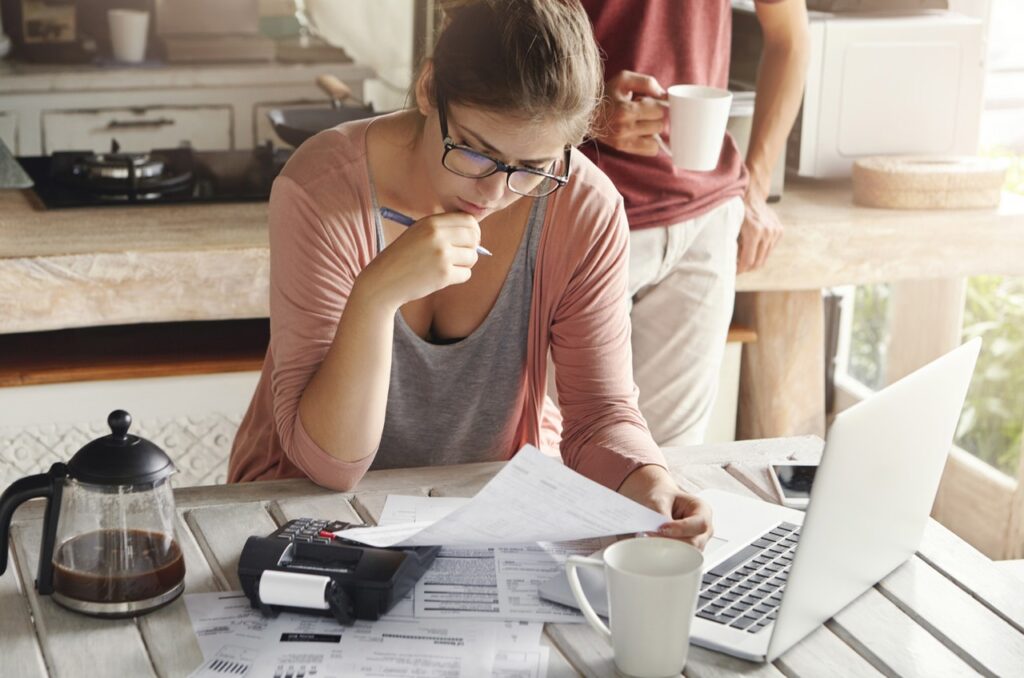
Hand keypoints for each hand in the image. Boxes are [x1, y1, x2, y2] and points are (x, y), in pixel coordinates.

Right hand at [357, 212, 480, 307]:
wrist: (384, 280)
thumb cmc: (402, 257)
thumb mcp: (418, 233)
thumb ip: (443, 229)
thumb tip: (475, 234)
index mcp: (431, 222)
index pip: (469, 221)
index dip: (474, 231)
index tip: (470, 240)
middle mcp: (438, 236)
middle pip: (474, 238)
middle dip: (472, 247)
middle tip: (462, 255)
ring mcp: (442, 255)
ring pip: (472, 257)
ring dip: (465, 264)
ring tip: (446, 267)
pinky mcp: (444, 275)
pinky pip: (466, 274)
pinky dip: (458, 277)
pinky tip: (442, 277)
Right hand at [594, 70, 666, 155]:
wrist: (586, 113)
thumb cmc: (607, 94)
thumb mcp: (624, 79)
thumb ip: (646, 82)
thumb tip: (664, 95)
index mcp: (625, 110)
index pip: (659, 110)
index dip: (656, 104)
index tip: (647, 102)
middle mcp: (624, 128)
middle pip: (659, 125)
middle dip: (655, 117)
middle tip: (643, 112)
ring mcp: (624, 141)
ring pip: (657, 138)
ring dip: (652, 130)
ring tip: (640, 122)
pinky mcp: (624, 148)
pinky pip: (651, 150)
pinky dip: (650, 142)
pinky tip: (642, 133)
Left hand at [618, 465, 712, 549]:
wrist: (657, 502)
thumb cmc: (663, 498)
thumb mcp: (660, 499)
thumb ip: (660, 514)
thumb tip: (658, 532)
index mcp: (702, 510)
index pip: (700, 524)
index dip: (681, 529)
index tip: (661, 528)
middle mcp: (703, 529)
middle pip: (695, 543)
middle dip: (672, 542)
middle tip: (650, 538)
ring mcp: (696, 543)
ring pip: (687, 554)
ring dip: (668, 550)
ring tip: (649, 542)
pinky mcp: (686, 552)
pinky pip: (678, 558)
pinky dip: (665, 554)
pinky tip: (652, 547)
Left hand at [737, 189, 782, 273]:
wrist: (752, 197)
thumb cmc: (738, 212)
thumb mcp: (732, 228)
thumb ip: (734, 246)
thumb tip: (731, 263)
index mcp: (755, 232)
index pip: (748, 260)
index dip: (741, 269)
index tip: (734, 272)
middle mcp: (767, 232)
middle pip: (758, 261)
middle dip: (748, 267)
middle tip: (740, 269)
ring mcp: (775, 231)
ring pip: (765, 256)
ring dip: (756, 261)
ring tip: (745, 260)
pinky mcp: (780, 231)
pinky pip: (770, 248)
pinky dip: (762, 252)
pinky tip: (754, 249)